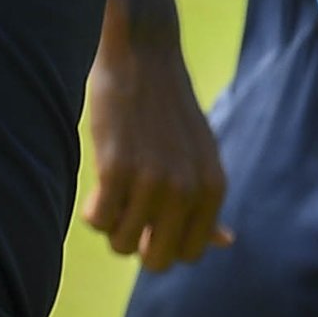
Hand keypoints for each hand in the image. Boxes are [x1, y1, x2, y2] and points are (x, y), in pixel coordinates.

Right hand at [81, 34, 227, 270]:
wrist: (142, 56)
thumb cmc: (167, 109)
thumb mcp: (200, 156)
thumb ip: (208, 201)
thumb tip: (225, 242)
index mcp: (212, 187)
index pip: (189, 253)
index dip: (163, 244)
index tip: (149, 223)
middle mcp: (187, 188)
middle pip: (156, 260)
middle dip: (136, 244)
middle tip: (126, 213)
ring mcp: (152, 179)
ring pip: (121, 243)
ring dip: (110, 226)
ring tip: (111, 195)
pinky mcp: (116, 168)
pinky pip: (98, 220)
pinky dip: (92, 212)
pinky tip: (96, 188)